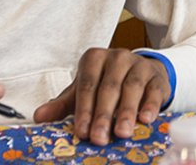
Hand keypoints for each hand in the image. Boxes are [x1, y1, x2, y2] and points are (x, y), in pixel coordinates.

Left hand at [32, 48, 170, 145]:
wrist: (140, 74)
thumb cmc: (107, 84)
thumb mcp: (83, 92)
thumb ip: (62, 105)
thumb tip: (39, 117)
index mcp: (94, 58)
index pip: (87, 85)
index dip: (84, 109)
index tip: (81, 131)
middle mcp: (117, 57)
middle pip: (109, 88)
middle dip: (103, 115)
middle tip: (99, 138)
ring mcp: (139, 65)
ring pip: (132, 88)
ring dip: (126, 112)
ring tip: (122, 133)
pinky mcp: (156, 77)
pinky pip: (153, 91)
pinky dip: (150, 106)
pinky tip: (146, 120)